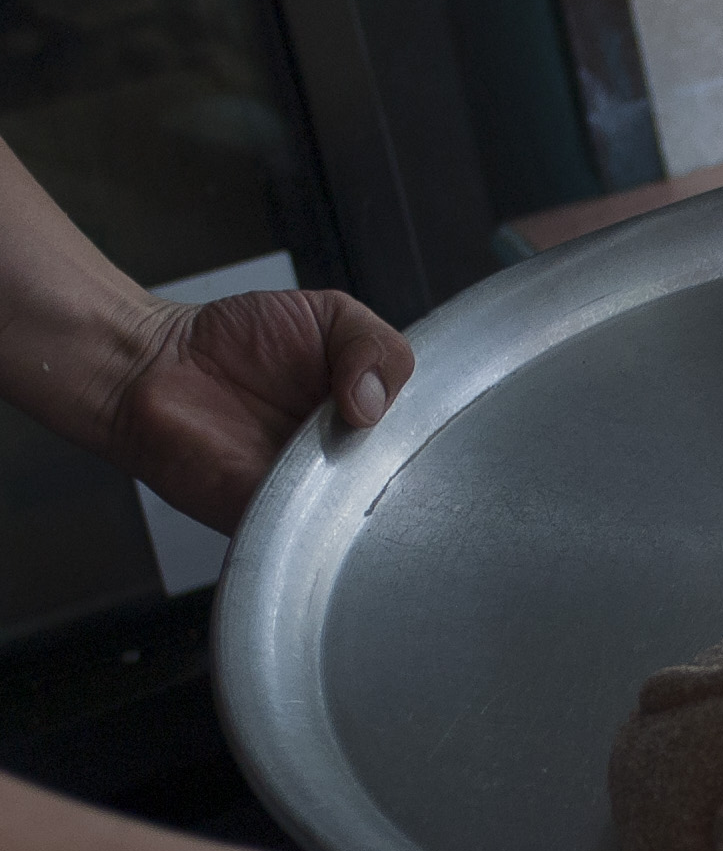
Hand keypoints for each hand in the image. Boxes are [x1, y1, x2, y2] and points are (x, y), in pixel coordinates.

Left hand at [101, 289, 413, 533]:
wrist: (152, 367)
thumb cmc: (235, 342)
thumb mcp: (329, 315)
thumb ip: (372, 343)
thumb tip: (373, 403)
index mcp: (377, 422)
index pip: (434, 445)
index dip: (443, 434)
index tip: (428, 411)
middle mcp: (352, 466)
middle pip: (412, 488)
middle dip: (406, 461)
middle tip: (367, 421)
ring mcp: (315, 500)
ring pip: (369, 518)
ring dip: (359, 482)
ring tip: (332, 439)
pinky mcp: (274, 524)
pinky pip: (311, 535)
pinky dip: (316, 512)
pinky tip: (308, 475)